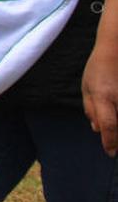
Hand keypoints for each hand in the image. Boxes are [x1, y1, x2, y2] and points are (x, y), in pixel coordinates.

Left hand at [82, 42, 117, 156]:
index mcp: (103, 96)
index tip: (111, 152)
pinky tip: (115, 116)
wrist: (117, 48)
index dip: (111, 141)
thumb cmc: (99, 67)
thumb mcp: (87, 86)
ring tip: (112, 125)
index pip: (109, 125)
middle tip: (114, 144)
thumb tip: (96, 129)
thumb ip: (90, 109)